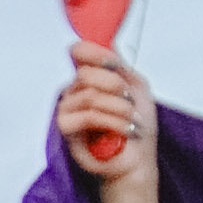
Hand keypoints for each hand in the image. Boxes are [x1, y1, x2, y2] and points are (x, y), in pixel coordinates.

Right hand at [55, 46, 156, 189]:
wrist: (136, 160)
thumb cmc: (136, 128)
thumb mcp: (137, 88)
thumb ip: (121, 66)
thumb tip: (110, 42)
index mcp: (90, 79)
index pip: (79, 52)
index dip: (95, 52)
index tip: (115, 64)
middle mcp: (75, 91)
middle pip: (85, 73)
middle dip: (115, 86)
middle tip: (130, 102)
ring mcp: (67, 109)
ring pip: (90, 95)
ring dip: (120, 109)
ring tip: (132, 122)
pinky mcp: (65, 129)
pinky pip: (88, 115)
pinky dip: (113, 122)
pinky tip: (126, 131)